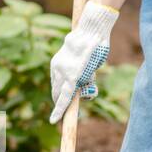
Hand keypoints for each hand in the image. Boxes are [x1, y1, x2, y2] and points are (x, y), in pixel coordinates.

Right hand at [49, 0, 119, 123]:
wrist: (90, 30)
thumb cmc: (97, 51)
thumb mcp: (95, 70)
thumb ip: (87, 82)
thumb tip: (82, 93)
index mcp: (73, 75)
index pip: (64, 98)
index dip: (59, 110)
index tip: (53, 121)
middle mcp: (61, 70)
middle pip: (57, 94)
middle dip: (61, 104)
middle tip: (66, 112)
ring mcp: (56, 65)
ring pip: (56, 86)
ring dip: (60, 93)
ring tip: (73, 91)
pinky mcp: (55, 61)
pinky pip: (56, 77)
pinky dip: (60, 83)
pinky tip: (68, 82)